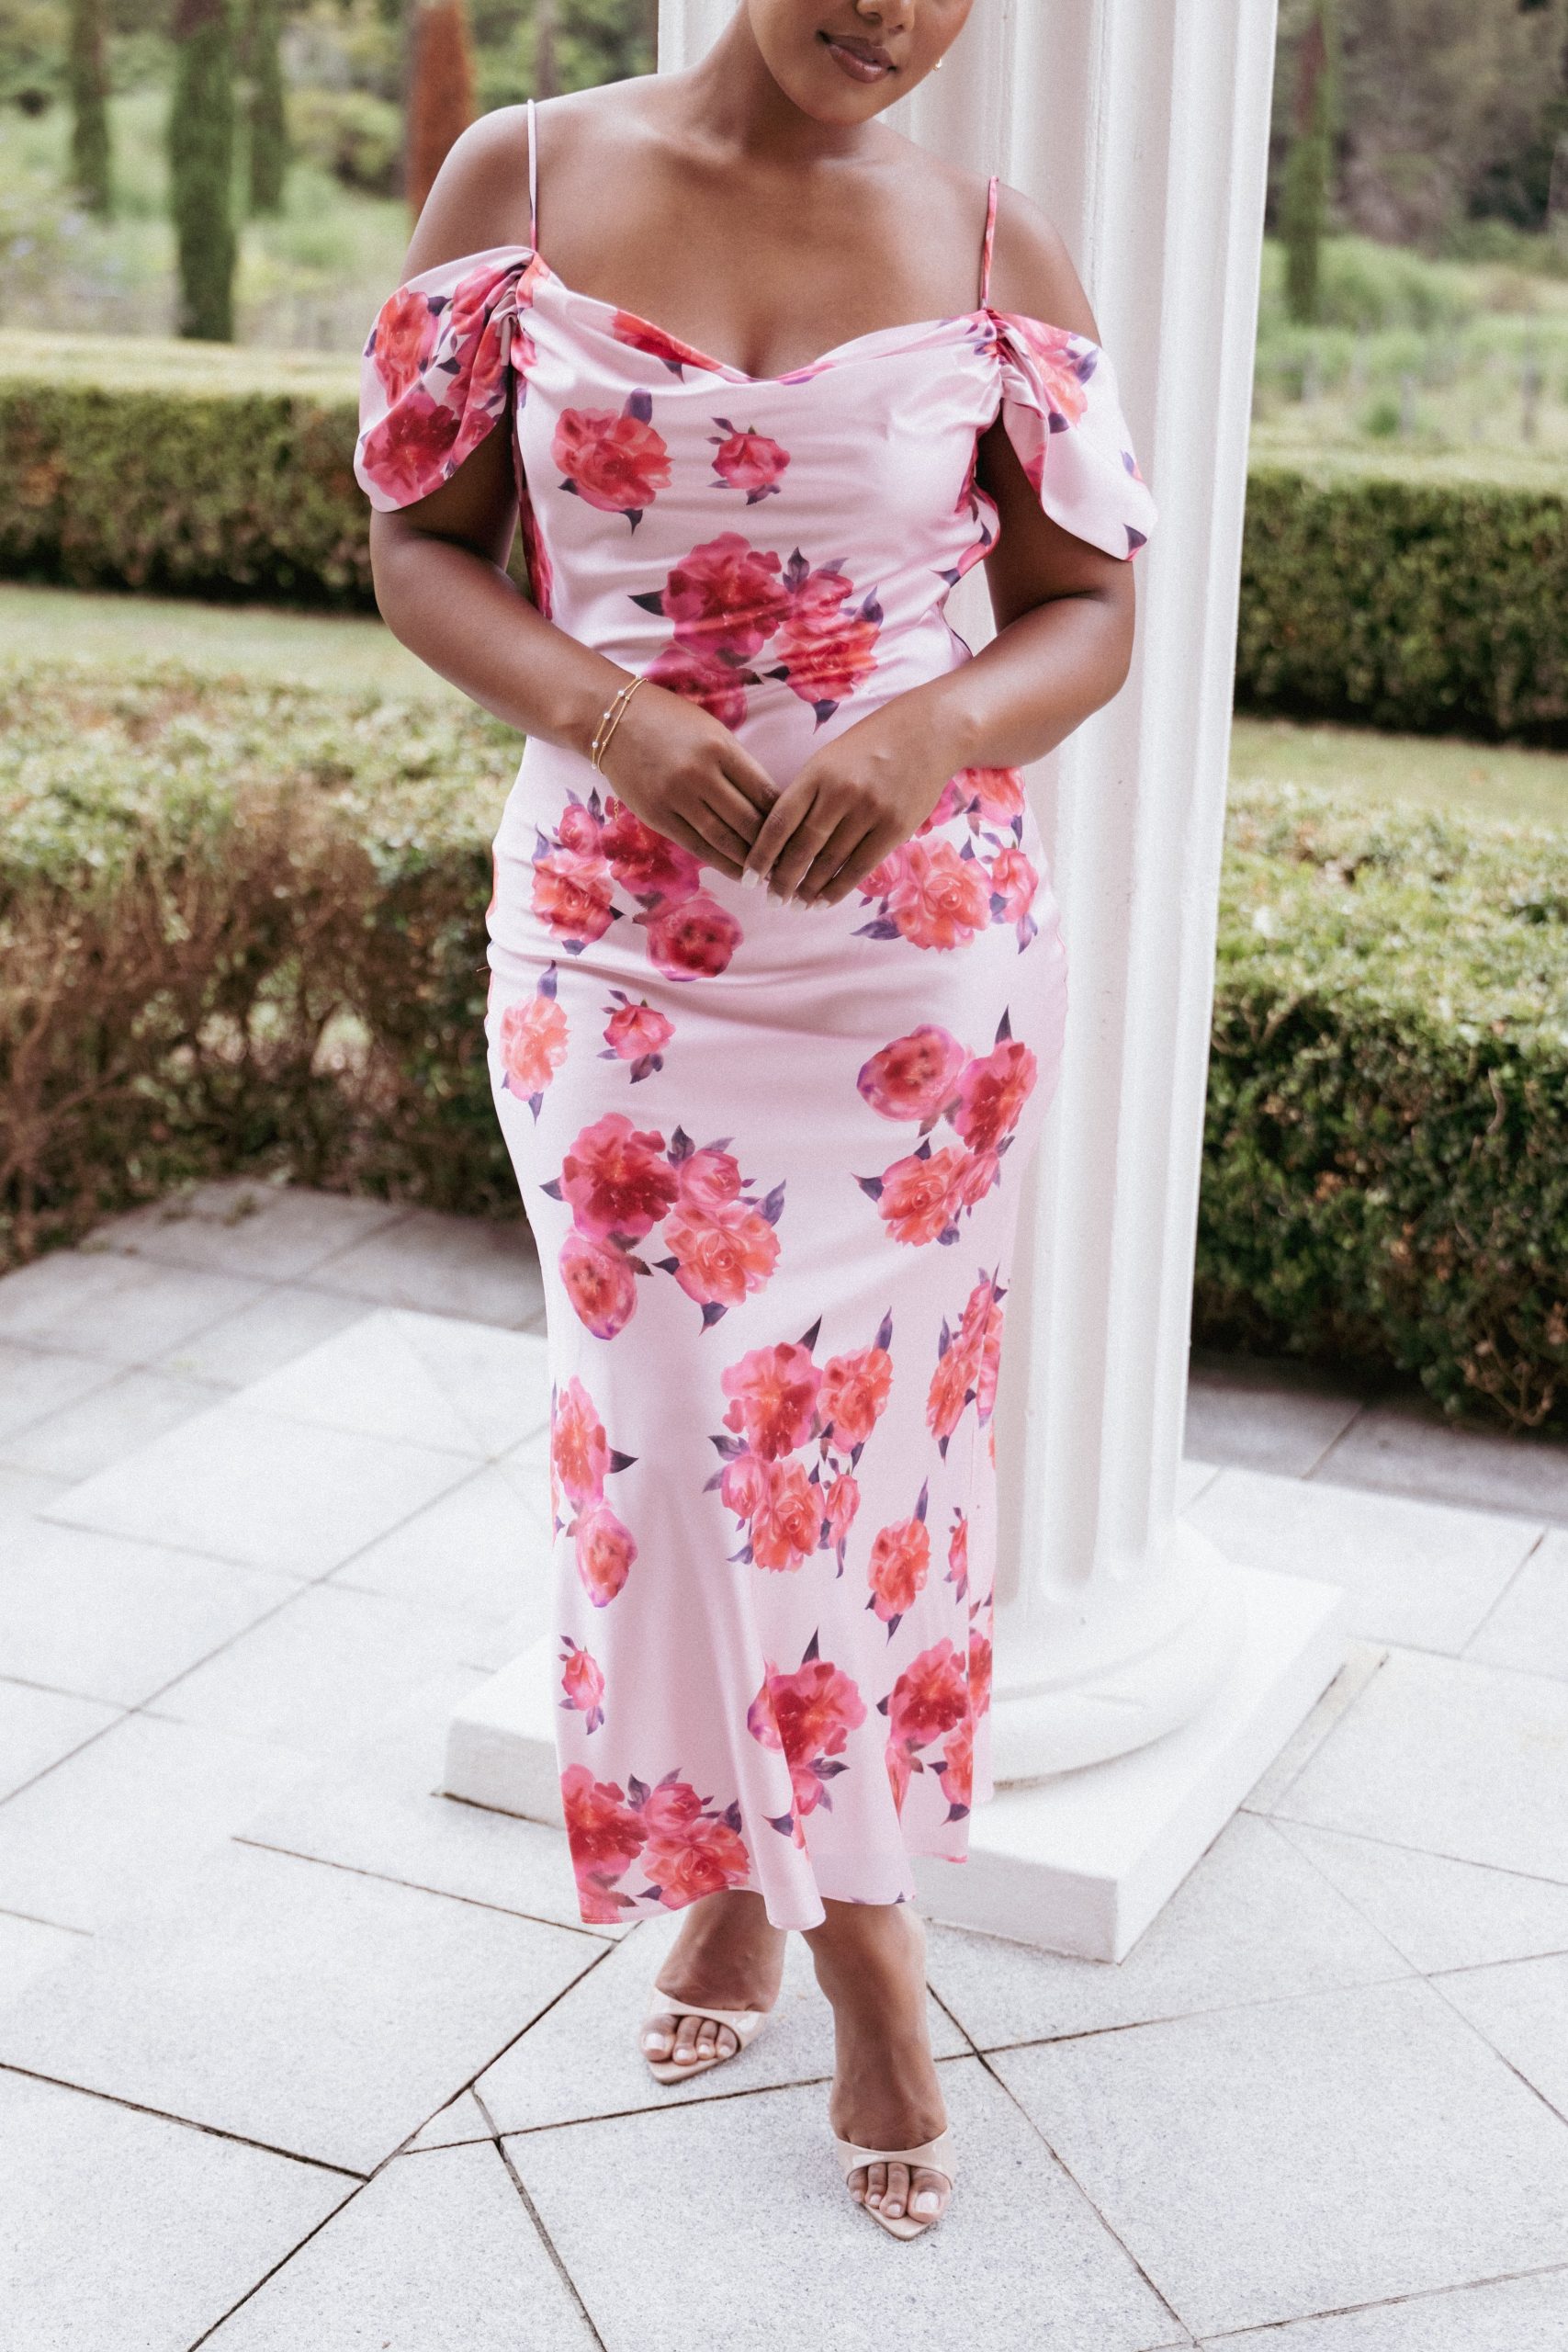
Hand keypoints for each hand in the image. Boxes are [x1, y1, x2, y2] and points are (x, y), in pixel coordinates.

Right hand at [596, 680, 777, 881]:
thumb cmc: (671, 721)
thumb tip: (770, 805)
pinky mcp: (657, 815)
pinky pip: (696, 845)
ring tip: (767, 874)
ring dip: (749, 861)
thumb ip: (738, 765)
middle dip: (772, 846)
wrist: (614, 719)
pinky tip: (737, 871)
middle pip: (748, 820)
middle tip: (789, 862)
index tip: (797, 833)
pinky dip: (720, 862)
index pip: (765, 792)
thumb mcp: (712, 731)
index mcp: (721, 748)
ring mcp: (676, 797)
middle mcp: (700, 774)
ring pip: (724, 839)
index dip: (784, 818)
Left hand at [741, 698, 962, 903]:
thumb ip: (807, 795)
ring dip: (810, 889)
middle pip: (803, 847)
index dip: (761, 855)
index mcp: (817, 773)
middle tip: (773, 899)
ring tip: (797, 905)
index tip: (748, 877)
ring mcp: (870, 811)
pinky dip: (838, 888)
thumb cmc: (870, 747)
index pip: (779, 822)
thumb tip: (779, 843)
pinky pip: (860, 866)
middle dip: (783, 880)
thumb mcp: (830, 759)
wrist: (928, 733)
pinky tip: (824, 900)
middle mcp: (842, 792)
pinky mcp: (895, 827)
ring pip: (830, 861)